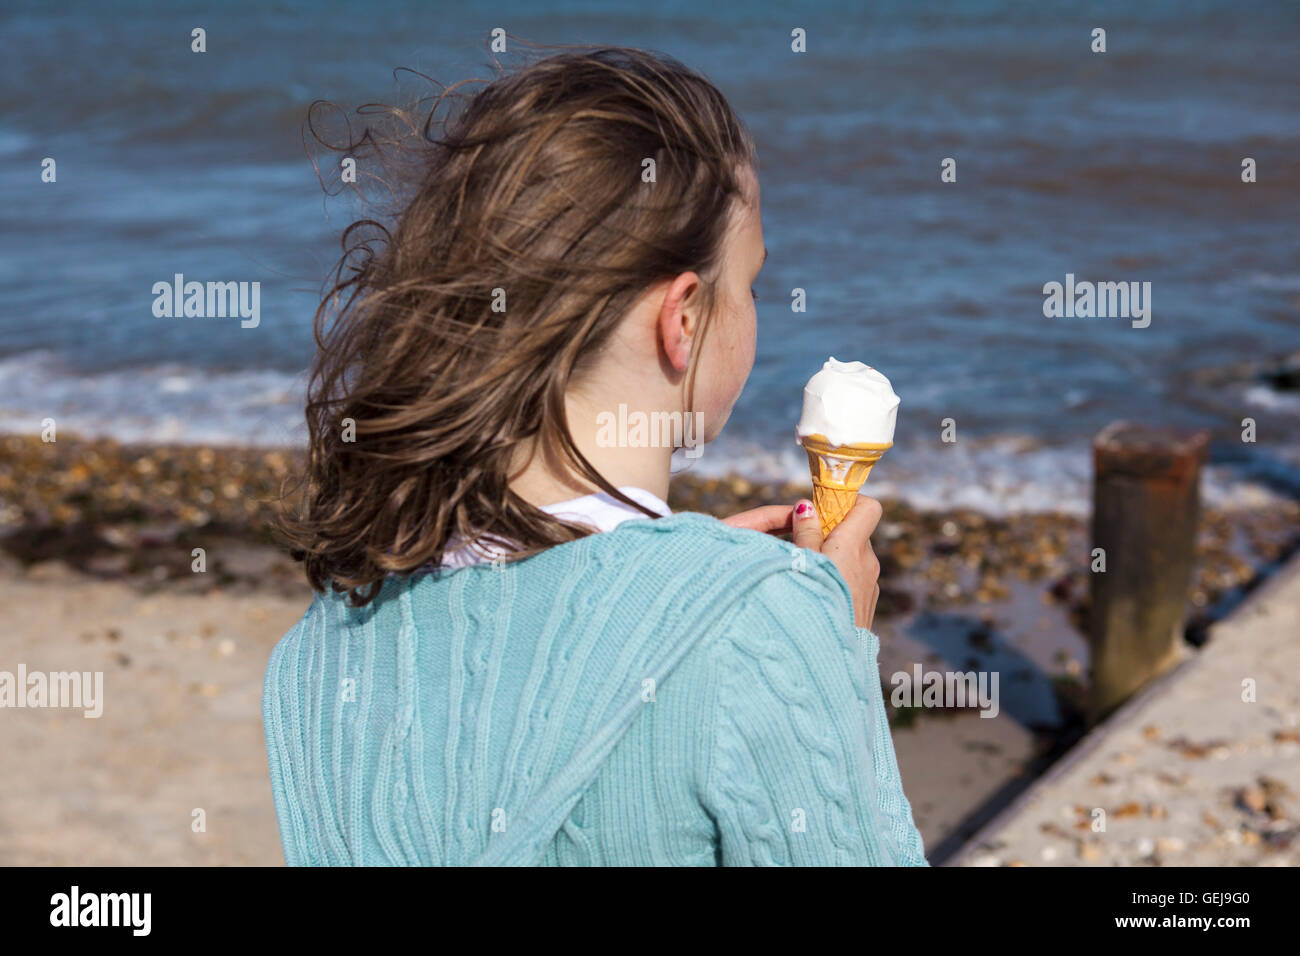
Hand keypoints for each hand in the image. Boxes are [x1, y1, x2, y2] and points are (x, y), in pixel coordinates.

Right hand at [721, 498, 883, 629]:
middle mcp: (868, 562)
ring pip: (853, 557)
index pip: (869, 506)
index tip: (822, 512)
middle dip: (830, 533)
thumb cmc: (813, 604)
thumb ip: (805, 533)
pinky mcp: (867, 604)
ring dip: (833, 558)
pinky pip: (854, 579)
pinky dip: (838, 578)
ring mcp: (870, 584)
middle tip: (802, 545)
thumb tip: (807, 506)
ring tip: (807, 575)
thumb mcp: (802, 563)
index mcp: (853, 546)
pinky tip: (819, 595)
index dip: (847, 503)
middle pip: (855, 532)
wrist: (830, 659)